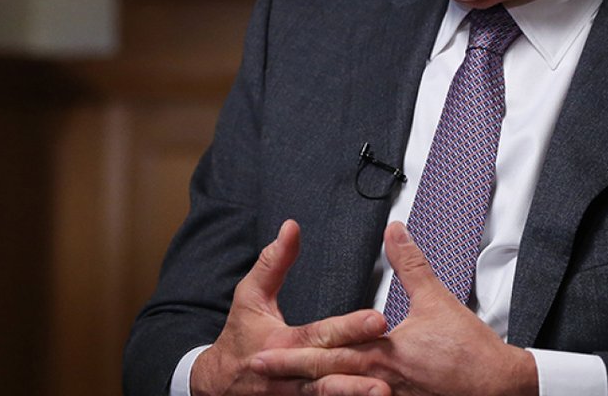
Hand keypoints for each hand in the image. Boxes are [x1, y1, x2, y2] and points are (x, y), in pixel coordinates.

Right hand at [191, 220, 389, 395]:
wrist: (218, 385)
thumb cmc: (240, 336)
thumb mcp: (250, 296)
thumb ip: (274, 262)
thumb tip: (292, 228)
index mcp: (281, 344)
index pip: (318, 334)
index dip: (347, 327)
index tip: (378, 319)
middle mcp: (290, 373)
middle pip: (329, 368)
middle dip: (359, 364)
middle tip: (389, 356)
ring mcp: (294, 395)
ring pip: (328, 395)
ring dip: (355, 393)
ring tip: (385, 391)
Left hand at [252, 222, 537, 395]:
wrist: (500, 388)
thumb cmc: (471, 351)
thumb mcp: (439, 300)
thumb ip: (410, 265)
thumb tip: (394, 232)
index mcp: (385, 352)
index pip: (330, 351)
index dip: (294, 353)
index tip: (262, 351)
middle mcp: (382, 381)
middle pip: (326, 378)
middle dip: (289, 374)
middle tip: (256, 370)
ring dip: (311, 392)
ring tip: (280, 388)